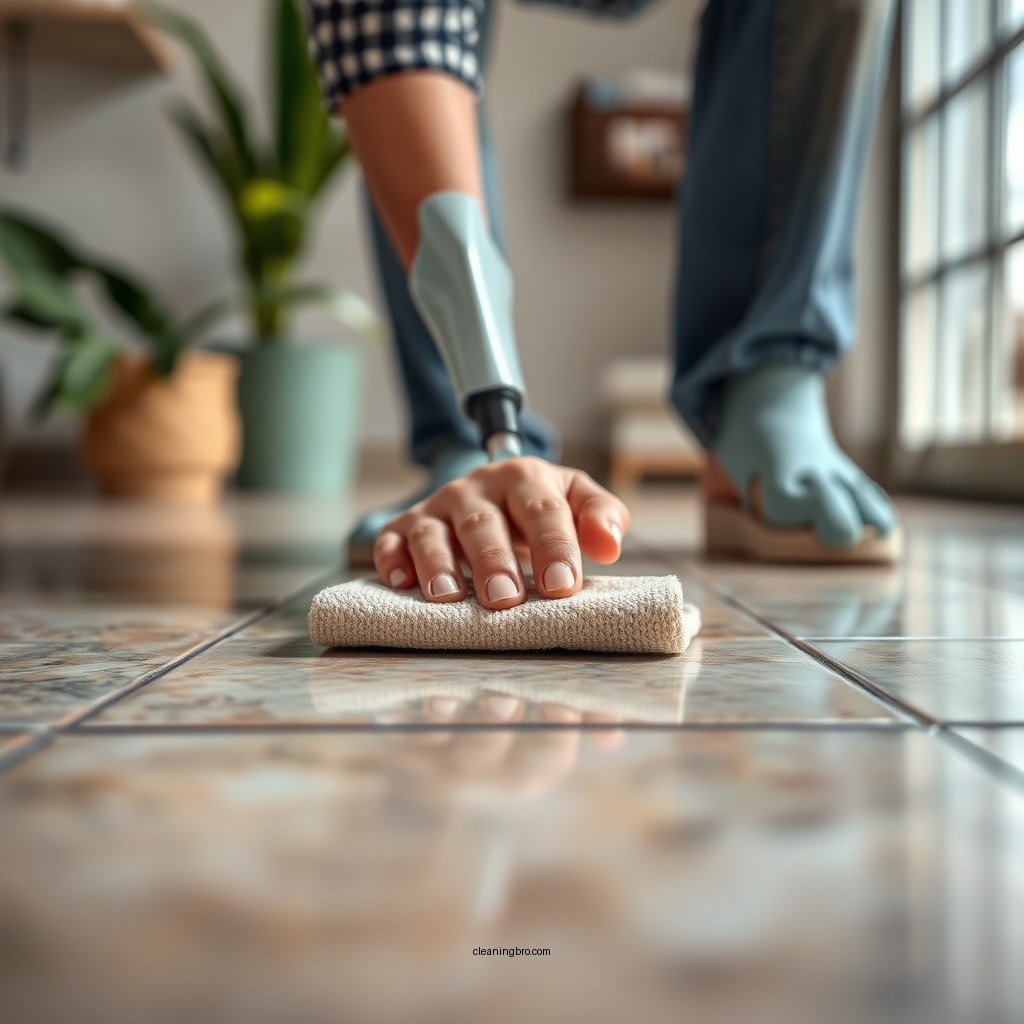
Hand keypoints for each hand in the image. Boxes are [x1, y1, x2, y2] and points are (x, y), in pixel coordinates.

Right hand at [373, 457, 629, 609]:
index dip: (553, 547)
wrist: (499, 492)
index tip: (561, 586)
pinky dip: (392, 560)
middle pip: (483, 522)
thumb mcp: (578, 500)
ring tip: (449, 598)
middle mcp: (475, 488)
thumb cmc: (542, 507)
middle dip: (493, 561)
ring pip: (432, 533)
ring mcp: (437, 507)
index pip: (542, 511)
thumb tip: (609, 545)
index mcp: (523, 477)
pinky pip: (391, 541)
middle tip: (505, 600)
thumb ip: (603, 516)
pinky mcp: (405, 527)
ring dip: (439, 564)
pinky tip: (401, 584)